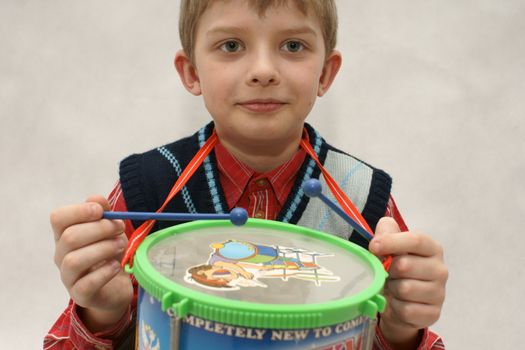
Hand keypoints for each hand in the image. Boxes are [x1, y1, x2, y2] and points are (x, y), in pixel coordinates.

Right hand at [51, 195, 132, 331]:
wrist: (115, 286)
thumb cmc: (109, 252)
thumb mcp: (110, 230)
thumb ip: (104, 213)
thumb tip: (97, 200)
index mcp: (65, 234)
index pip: (58, 218)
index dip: (78, 211)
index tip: (100, 211)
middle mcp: (61, 255)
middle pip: (70, 237)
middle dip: (100, 229)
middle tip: (120, 228)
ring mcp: (68, 276)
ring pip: (75, 260)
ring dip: (103, 249)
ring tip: (120, 246)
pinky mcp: (80, 294)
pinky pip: (86, 283)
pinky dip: (105, 272)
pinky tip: (116, 266)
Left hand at [369, 217, 447, 348]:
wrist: (402, 303)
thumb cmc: (396, 270)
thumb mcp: (390, 247)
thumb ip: (386, 233)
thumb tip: (379, 240)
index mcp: (432, 248)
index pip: (416, 240)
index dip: (392, 242)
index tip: (373, 246)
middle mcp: (440, 269)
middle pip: (405, 265)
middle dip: (388, 270)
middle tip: (387, 273)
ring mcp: (439, 293)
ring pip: (405, 288)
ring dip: (392, 289)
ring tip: (394, 288)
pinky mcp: (433, 314)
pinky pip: (406, 309)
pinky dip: (396, 307)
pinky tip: (398, 303)